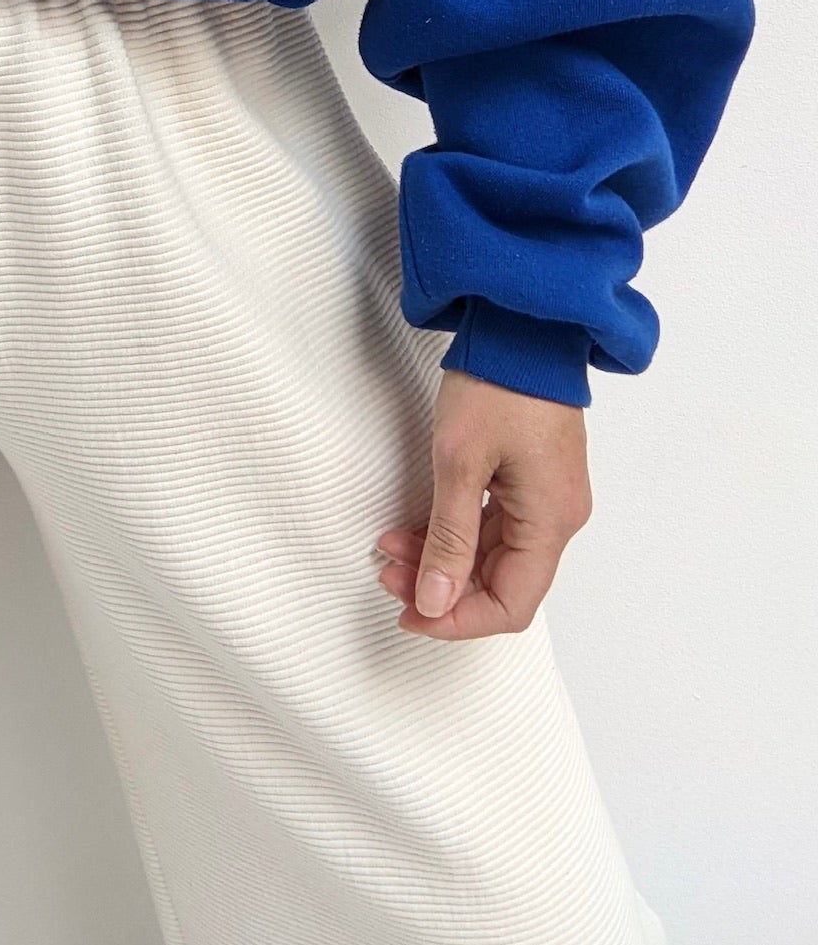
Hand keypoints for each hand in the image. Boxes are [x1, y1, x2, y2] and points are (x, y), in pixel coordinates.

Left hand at [373, 367, 591, 640]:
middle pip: (501, 583)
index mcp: (550, 520)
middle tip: (387, 573)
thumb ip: (448, 538)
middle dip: (441, 587)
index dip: (458, 621)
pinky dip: (455, 532)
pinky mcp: (532, 477)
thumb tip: (434, 603)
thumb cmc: (498, 382)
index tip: (409, 614)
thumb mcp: (459, 462)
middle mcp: (557, 516)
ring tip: (390, 547)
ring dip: (442, 559)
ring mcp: (547, 496)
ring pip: (493, 556)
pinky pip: (495, 525)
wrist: (522, 323)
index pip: (510, 604)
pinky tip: (415, 527)